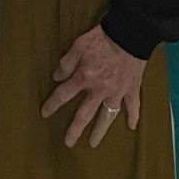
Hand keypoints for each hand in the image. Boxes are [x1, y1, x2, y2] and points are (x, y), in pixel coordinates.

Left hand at [40, 26, 145, 147]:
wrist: (129, 35)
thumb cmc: (102, 38)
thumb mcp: (78, 45)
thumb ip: (66, 63)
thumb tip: (57, 77)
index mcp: (84, 78)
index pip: (63, 95)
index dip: (52, 105)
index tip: (45, 114)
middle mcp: (99, 90)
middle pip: (84, 114)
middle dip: (75, 130)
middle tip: (68, 143)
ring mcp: (117, 92)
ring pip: (107, 117)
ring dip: (100, 131)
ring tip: (93, 143)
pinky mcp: (132, 89)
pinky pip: (133, 106)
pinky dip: (134, 116)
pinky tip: (132, 127)